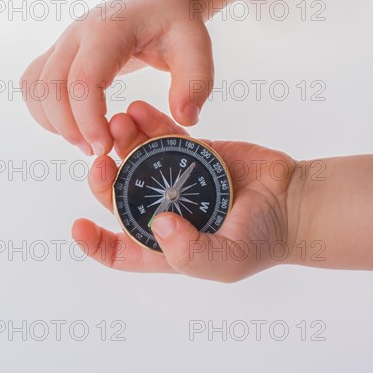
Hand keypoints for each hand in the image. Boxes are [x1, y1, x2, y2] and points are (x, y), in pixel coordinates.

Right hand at [21, 0, 217, 155]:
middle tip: (97, 151)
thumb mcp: (195, 46)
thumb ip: (195, 81)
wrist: (156, 4)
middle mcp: (77, 34)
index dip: (88, 119)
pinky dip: (44, 112)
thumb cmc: (173, 24)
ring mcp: (63, 43)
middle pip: (51, 87)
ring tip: (85, 141)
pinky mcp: (57, 54)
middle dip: (69, 128)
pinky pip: (34, 85)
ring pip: (36, 88)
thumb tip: (184, 117)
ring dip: (53, 122)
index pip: (83, 79)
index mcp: (108, 31)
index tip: (104, 147)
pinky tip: (72, 126)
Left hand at [72, 101, 301, 282]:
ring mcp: (173, 179)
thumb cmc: (261, 240)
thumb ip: (190, 252)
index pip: (119, 250)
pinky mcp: (189, 152)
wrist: (293, 200)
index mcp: (162, 245)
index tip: (79, 227)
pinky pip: (161, 136)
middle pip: (119, 197)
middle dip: (103, 181)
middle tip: (100, 161)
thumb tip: (158, 224)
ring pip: (135, 161)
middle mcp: (161, 211)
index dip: (95, 243)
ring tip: (115, 124)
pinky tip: (136, 110)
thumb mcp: (225, 261)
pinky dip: (148, 123)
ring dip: (120, 144)